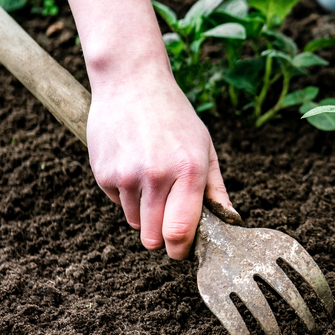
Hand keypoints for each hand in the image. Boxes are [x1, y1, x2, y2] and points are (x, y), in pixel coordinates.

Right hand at [51, 0, 235, 258]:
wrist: (132, 83)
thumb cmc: (175, 117)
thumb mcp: (205, 147)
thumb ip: (216, 188)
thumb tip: (230, 219)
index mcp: (189, 172)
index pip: (181, 231)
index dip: (181, 249)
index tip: (182, 251)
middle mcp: (157, 177)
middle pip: (153, 236)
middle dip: (162, 236)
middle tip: (169, 219)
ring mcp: (127, 176)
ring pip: (134, 222)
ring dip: (144, 213)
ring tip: (152, 180)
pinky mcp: (103, 173)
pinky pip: (117, 202)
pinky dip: (126, 194)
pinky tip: (133, 165)